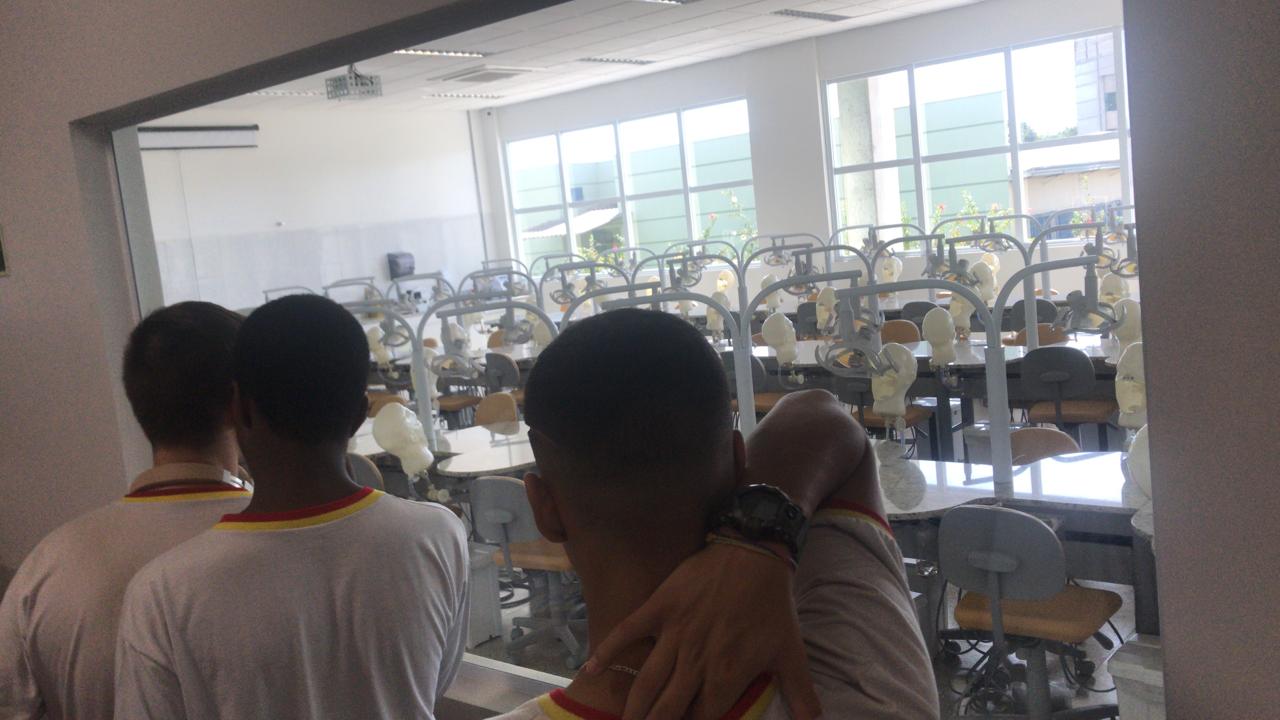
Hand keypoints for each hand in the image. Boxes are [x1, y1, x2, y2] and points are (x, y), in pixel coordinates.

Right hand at [583, 542, 820, 719]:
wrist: (754, 554)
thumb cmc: (772, 605)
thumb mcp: (791, 652)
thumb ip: (801, 692)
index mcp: (727, 675)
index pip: (702, 719)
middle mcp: (696, 661)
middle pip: (668, 709)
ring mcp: (674, 634)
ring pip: (647, 683)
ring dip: (633, 709)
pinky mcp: (659, 608)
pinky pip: (627, 632)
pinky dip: (606, 652)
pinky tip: (588, 671)